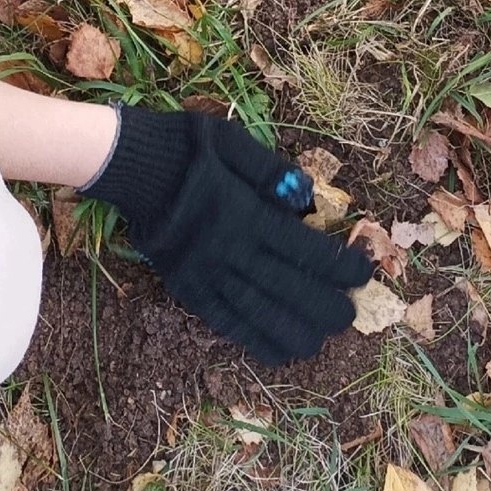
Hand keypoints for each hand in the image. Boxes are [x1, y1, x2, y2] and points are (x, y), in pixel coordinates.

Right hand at [88, 105, 370, 363]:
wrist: (128, 165)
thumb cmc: (183, 146)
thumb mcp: (230, 139)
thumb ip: (269, 169)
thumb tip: (307, 196)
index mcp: (244, 212)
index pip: (303, 249)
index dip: (338, 266)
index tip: (362, 273)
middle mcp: (228, 249)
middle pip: (285, 288)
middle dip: (322, 306)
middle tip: (349, 317)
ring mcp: (205, 272)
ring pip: (256, 312)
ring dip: (291, 331)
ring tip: (318, 343)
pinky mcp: (186, 285)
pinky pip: (222, 319)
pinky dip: (250, 338)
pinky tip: (273, 350)